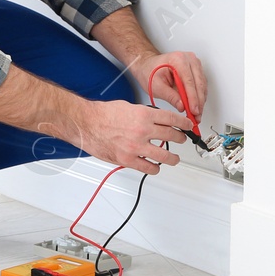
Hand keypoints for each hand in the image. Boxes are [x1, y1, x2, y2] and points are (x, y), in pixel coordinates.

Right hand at [65, 99, 193, 175]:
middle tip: (182, 139)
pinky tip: (154, 166)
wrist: (86, 124)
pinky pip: (149, 168)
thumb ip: (144, 114)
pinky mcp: (128, 159)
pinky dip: (154, 168)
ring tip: (174, 159)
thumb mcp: (128, 107)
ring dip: (173, 158)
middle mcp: (143, 130)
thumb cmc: (102, 114)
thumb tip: (157, 121)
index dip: (184, 123)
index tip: (188, 126)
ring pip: (165, 156)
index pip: (172, 119)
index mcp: (144, 115)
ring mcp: (136, 146)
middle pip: (172, 136)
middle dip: (181, 138)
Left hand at [128, 51, 207, 118]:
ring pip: (202, 86)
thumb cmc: (149, 71)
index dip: (193, 98)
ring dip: (200, 102)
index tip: (194, 110)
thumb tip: (182, 106)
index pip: (189, 81)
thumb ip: (170, 96)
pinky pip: (201, 86)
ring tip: (196, 115)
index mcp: (178, 60)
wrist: (147, 65)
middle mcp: (188, 59)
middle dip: (198, 103)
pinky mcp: (196, 70)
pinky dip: (199, 98)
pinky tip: (196, 107)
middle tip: (196, 116)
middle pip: (198, 84)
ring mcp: (194, 64)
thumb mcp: (156, 86)